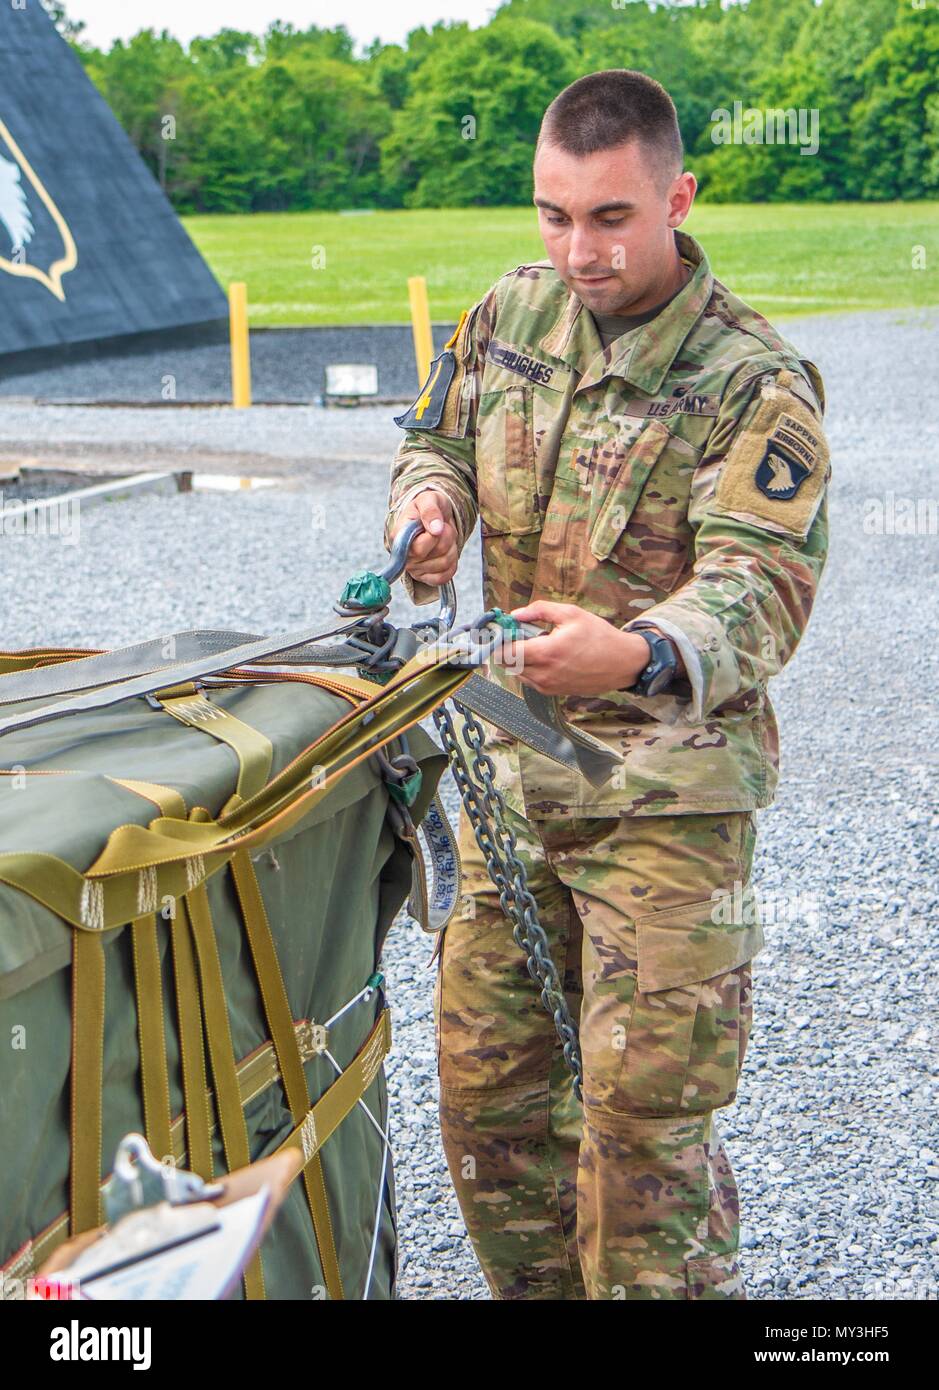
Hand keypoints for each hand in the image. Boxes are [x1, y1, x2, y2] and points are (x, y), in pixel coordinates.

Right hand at [392, 489, 458, 586]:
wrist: (433, 516)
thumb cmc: (428, 507)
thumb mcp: (429, 499)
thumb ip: (430, 510)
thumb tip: (436, 529)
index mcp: (399, 537)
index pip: (419, 548)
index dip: (434, 537)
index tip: (438, 524)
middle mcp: (404, 557)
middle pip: (436, 555)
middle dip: (448, 537)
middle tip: (444, 527)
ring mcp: (414, 569)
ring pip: (445, 564)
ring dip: (452, 548)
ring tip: (445, 537)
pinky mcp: (425, 577)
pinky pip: (445, 576)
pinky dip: (452, 563)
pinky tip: (447, 551)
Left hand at [494, 600, 653, 695]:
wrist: (622, 663)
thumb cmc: (599, 637)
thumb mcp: (571, 614)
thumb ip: (539, 610)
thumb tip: (514, 614)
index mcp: (546, 652)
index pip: (504, 652)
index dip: (499, 640)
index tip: (503, 628)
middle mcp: (543, 674)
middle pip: (506, 664)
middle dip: (507, 648)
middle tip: (519, 634)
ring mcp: (547, 686)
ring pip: (517, 673)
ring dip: (519, 659)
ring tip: (538, 645)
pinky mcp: (553, 692)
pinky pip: (530, 680)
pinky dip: (530, 668)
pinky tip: (547, 657)